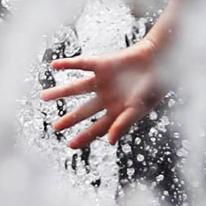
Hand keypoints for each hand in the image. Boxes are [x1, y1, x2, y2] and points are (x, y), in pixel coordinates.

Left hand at [42, 41, 161, 149]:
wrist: (162, 60)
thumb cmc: (154, 86)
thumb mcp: (139, 108)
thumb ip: (123, 123)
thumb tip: (109, 141)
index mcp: (117, 110)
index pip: (97, 127)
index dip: (84, 137)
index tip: (70, 146)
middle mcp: (107, 97)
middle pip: (83, 111)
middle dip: (70, 119)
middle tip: (55, 127)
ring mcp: (103, 81)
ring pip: (76, 88)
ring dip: (60, 92)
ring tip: (44, 97)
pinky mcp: (102, 65)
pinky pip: (81, 64)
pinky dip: (68, 64)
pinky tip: (54, 65)